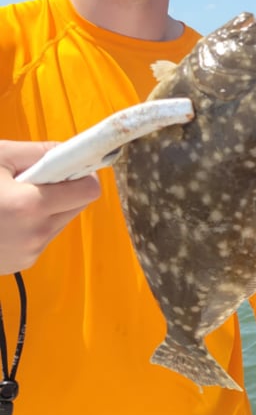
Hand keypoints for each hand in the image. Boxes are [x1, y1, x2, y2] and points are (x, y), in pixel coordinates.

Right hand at [0, 141, 100, 273]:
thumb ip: (37, 152)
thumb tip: (69, 149)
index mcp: (30, 206)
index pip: (88, 190)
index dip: (80, 174)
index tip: (67, 166)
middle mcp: (35, 235)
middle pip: (76, 206)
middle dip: (61, 190)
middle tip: (30, 180)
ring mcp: (28, 254)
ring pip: (59, 223)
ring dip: (46, 208)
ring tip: (10, 200)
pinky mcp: (20, 265)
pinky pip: (41, 238)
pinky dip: (32, 225)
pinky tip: (4, 218)